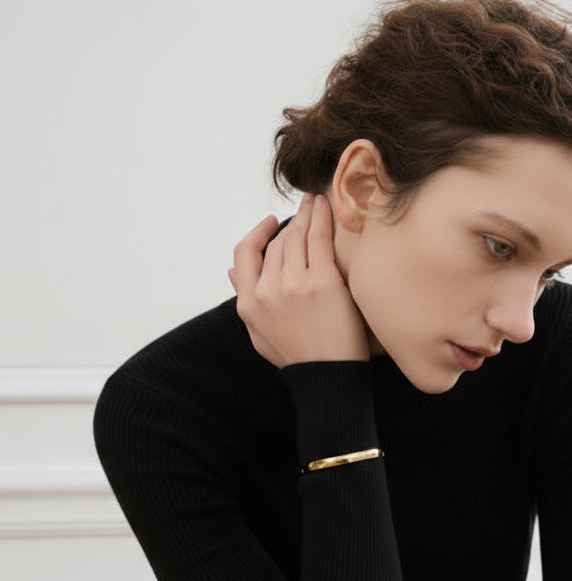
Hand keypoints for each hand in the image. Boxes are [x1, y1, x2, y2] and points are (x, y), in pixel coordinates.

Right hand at [228, 193, 370, 366]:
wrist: (329, 378)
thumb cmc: (298, 357)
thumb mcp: (259, 333)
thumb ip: (245, 299)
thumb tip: (232, 272)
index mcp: (248, 304)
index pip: (244, 254)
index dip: (257, 233)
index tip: (270, 223)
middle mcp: (267, 291)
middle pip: (276, 243)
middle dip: (291, 223)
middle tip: (306, 207)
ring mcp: (294, 285)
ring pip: (296, 237)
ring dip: (307, 214)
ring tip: (317, 201)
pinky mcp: (323, 283)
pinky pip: (319, 239)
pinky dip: (322, 218)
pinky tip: (327, 206)